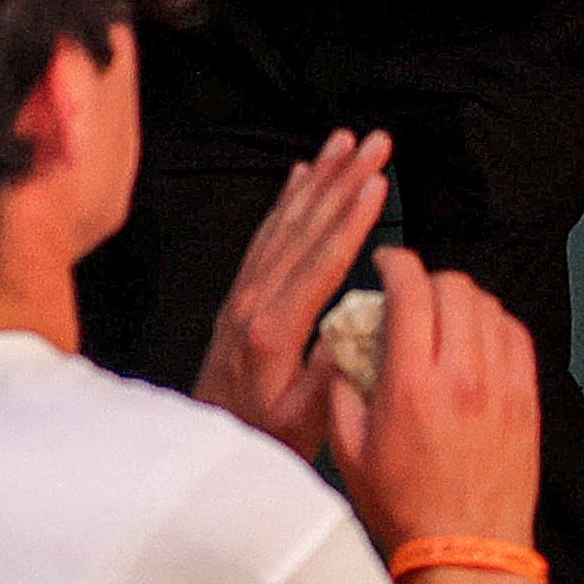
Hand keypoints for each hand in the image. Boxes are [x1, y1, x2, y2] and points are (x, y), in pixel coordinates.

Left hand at [189, 129, 394, 453]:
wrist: (205, 443)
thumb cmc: (261, 438)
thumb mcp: (303, 423)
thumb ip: (329, 376)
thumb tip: (360, 328)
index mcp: (274, 329)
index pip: (322, 261)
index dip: (352, 219)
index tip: (378, 182)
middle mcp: (255, 300)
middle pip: (305, 227)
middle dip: (343, 179)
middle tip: (375, 142)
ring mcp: (244, 292)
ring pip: (285, 221)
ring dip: (318, 177)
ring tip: (344, 141)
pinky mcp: (240, 292)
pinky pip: (266, 233)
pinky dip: (285, 198)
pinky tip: (300, 173)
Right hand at [332, 250, 542, 553]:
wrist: (465, 554)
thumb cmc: (406, 511)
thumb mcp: (349, 452)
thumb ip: (341, 394)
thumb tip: (343, 356)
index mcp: (411, 385)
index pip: (412, 293)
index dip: (397, 262)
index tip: (387, 261)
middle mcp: (462, 378)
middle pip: (455, 289)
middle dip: (429, 278)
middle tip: (413, 291)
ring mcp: (501, 388)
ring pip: (490, 308)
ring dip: (463, 299)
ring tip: (444, 314)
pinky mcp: (526, 402)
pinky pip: (517, 338)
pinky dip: (496, 325)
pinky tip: (478, 337)